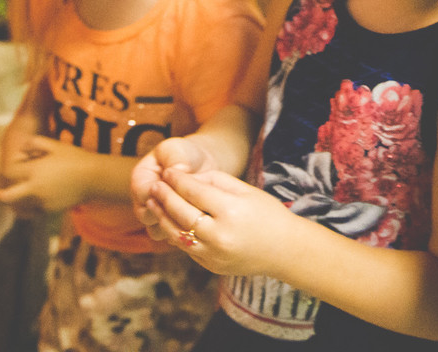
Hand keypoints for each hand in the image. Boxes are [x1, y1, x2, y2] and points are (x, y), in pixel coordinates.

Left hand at [0, 136, 94, 213]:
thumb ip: (35, 143)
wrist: (94, 178)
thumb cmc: (75, 158)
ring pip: (20, 206)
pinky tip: (32, 201)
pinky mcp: (50, 209)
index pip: (9, 173)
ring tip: (11, 199)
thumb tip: (22, 147)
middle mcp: (35, 189)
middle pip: (7, 197)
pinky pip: (34, 210)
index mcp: (34, 171)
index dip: (7, 169)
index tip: (9, 166)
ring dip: (14, 202)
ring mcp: (42, 201)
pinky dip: (30, 207)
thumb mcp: (55, 145)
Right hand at [131, 136, 219, 234]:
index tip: (182, 189)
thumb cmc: (187, 155)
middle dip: (169, 211)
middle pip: (147, 216)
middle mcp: (142, 201)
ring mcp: (153, 217)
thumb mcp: (179, 150)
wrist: (199, 168)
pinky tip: (199, 222)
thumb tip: (178, 172)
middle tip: (191, 204)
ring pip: (157, 231)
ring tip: (196, 213)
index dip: (163, 193)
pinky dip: (183, 231)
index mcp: (140, 178)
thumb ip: (176, 160)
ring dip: (176, 225)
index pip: (144, 194)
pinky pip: (170, 237)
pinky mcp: (167, 227)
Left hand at [144, 167, 296, 277]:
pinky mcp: (210, 265)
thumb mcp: (247, 190)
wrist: (284, 250)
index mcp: (231, 211)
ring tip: (152, 203)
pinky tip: (169, 220)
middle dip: (165, 197)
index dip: (178, 180)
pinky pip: (186, 247)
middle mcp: (219, 235)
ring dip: (162, 217)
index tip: (168, 172)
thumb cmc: (268, 215)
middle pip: (181, 213)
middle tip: (154, 185)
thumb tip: (188, 177)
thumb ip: (216, 181)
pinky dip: (175, 232)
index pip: (195, 192)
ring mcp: (213, 254)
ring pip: (177, 234)